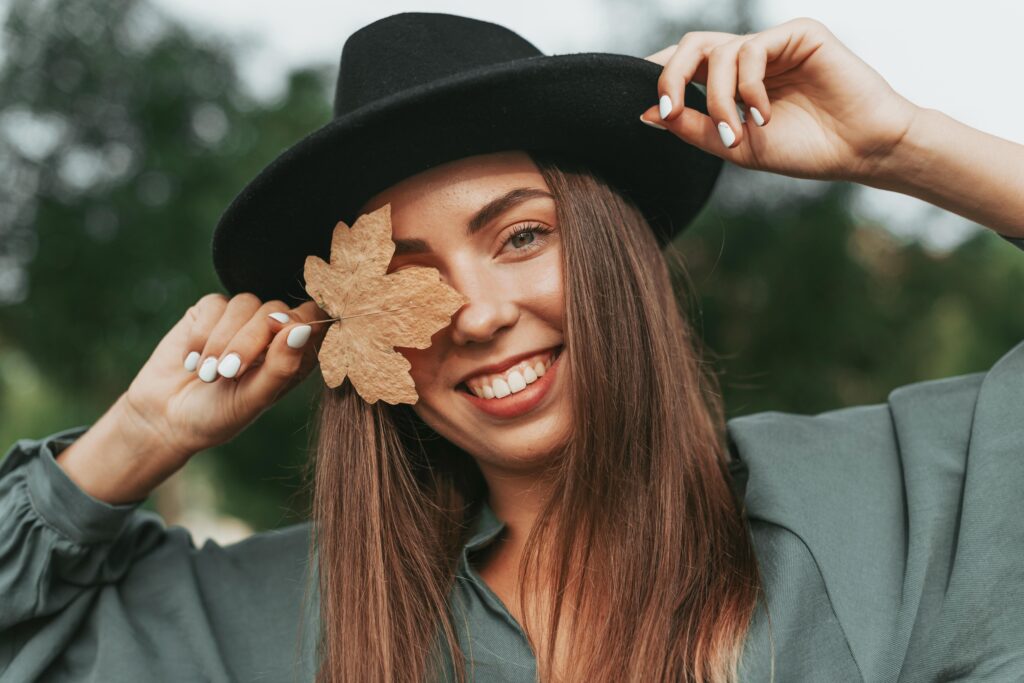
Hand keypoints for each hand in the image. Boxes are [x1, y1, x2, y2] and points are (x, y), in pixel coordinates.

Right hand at [119, 293, 328, 468]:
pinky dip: (201, 335)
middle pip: (276, 310)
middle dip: (250, 341)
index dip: (300, 321)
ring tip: (208, 374)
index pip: (314, 319)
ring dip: (223, 340)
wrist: (166, 418)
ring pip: (245, 303)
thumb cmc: (219, 415)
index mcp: (295, 354)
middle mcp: (273, 332)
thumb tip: (304, 329)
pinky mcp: (210, 311)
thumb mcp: (254, 399)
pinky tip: (192, 362)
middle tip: (228, 373)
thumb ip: (282, 366)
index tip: (279, 334)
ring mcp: (242, 319)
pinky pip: (215, 304)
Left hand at [641, 17, 920, 182]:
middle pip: (690, 46)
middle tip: (669, 112)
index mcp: (731, 81)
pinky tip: (763, 116)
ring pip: (717, 52)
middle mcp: (749, 57)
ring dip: (718, 99)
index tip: (646, 108)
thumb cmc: (803, 150)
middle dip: (670, 78)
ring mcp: (773, 43)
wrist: (859, 151)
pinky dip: (748, 88)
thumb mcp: (734, 146)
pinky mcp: (798, 33)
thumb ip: (691, 127)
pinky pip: (751, 50)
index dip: (658, 77)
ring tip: (737, 134)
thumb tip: (644, 114)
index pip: (684, 65)